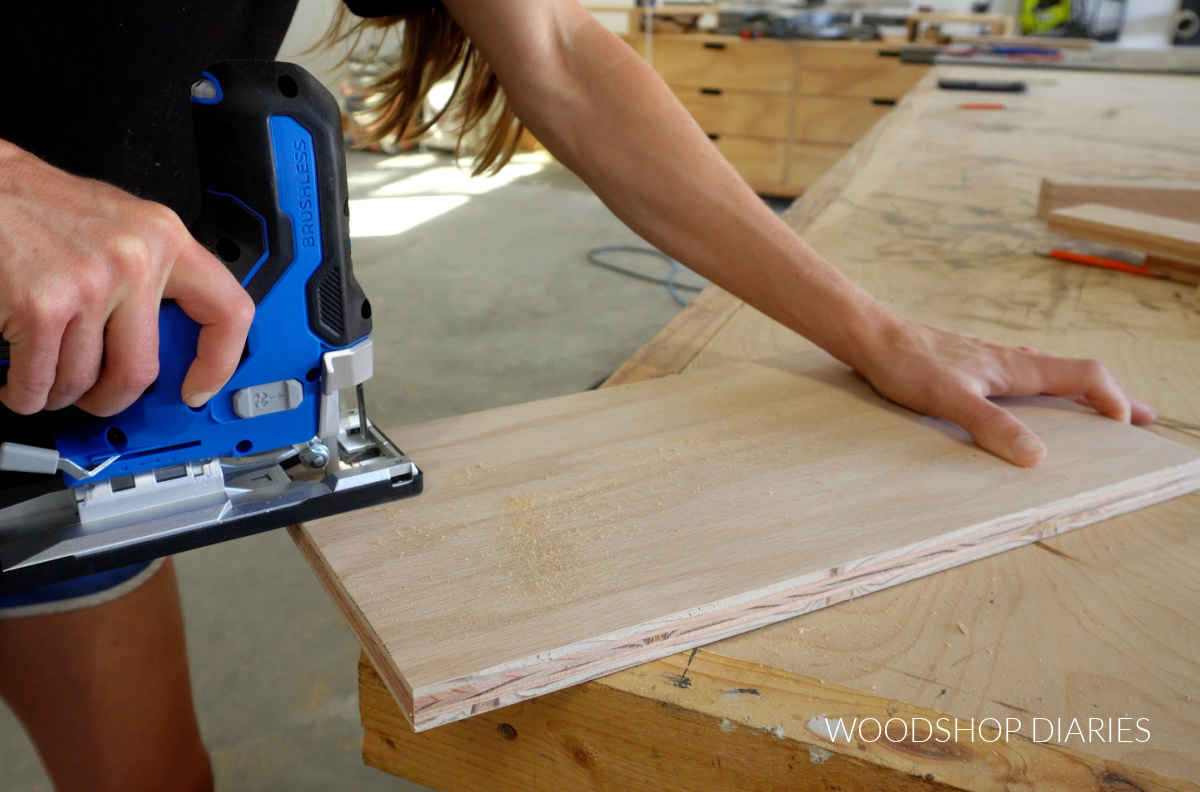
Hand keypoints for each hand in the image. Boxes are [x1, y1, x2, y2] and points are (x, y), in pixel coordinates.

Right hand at [0, 141, 253, 416]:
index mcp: (164, 237)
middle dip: (112, 397)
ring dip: (59, 393)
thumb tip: (165, 334)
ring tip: (44, 379)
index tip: (199, 387)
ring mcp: (91, 284)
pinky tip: (17, 380)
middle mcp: (136, 260)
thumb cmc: (35, 205)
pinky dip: (24, 392)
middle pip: (142, 369)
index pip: (228, 310)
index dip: (220, 361)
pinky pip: (40, 381)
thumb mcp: (116, 224)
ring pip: (85, 381)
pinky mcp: (42, 307)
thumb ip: (149, 273)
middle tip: (95, 396)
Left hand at [853, 313, 1155, 466]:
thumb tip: (1037, 457)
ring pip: (1049, 373)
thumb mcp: (951, 401)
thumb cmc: (908, 365)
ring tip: (1098, 408)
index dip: (1113, 399)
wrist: (872, 337)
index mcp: (1015, 368)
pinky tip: (1029, 387)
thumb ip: (993, 425)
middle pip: (1075, 374)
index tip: (1130, 425)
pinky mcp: (970, 361)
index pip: (1084, 376)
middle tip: (1141, 418)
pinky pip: (1021, 372)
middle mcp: (1010, 359)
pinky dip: (1044, 384)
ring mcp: (991, 358)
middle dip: (1111, 396)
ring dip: (1080, 391)